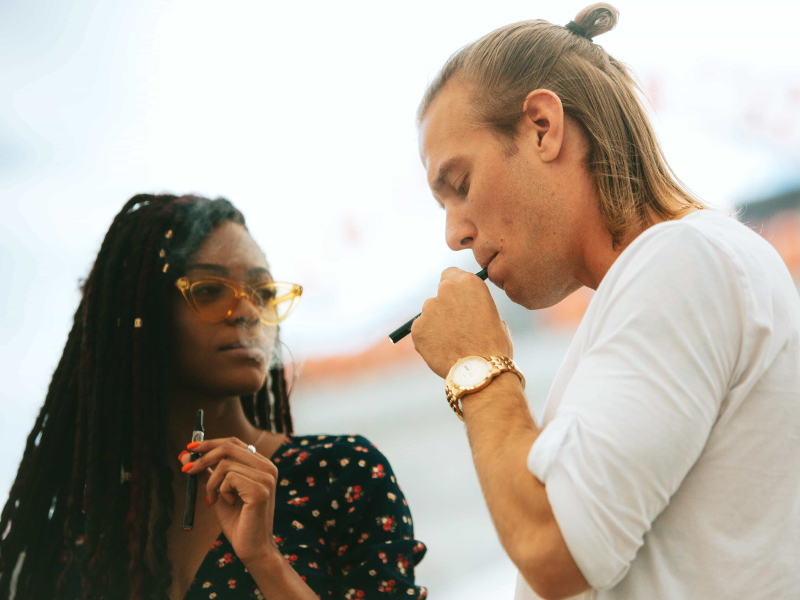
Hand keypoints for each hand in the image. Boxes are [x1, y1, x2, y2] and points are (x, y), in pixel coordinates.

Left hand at [180, 438, 279, 564]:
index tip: (190, 448)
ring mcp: (266, 477)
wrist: (251, 547)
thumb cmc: (237, 521)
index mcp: (261, 465)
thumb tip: (185, 455)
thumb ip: (207, 472)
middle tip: (187, 470)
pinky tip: (228, 504)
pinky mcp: (260, 489)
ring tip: (214, 499)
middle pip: (229, 447)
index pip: (234, 442)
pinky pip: (229, 478)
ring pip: (225, 464)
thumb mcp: (219, 491)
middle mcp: (268, 467)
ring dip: (211, 483)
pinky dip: (220, 491)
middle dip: (203, 457)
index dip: (210, 443)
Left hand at [411, 267, 512, 377]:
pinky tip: (442, 351)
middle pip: (440, 293)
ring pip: (430, 313)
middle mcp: (446, 290)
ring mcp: (429, 308)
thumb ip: (476, 306)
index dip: (455, 287)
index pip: (451, 274)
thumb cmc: (494, 346)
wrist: (480, 371)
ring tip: (452, 343)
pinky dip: (428, 338)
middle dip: (446, 306)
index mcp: (469, 283)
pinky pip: (421, 330)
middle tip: (457, 326)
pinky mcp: (417, 327)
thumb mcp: (494, 316)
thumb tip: (467, 311)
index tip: (458, 299)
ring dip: (437, 323)